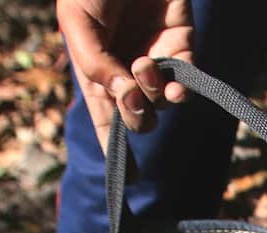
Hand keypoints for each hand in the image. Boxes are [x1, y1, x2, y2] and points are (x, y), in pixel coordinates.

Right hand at [57, 0, 193, 150]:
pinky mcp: (181, 44)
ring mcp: (156, 60)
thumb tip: (123, 94)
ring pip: (162, 102)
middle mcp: (127, 71)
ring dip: (153, 93)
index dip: (116, 149)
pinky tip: (174, 89)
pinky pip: (188, 81)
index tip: (128, 177)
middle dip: (135, 117)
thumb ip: (94, 62)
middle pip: (138, 117)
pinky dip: (182, 91)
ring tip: (142, 64)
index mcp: (97, 71)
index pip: (106, 119)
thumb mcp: (78, 22)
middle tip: (129, 96)